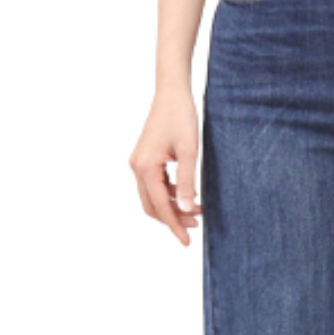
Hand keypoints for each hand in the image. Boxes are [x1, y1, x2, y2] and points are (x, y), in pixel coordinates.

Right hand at [127, 89, 202, 249]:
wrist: (170, 92)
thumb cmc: (182, 117)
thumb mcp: (190, 151)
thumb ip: (187, 182)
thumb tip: (188, 210)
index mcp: (145, 167)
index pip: (161, 206)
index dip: (175, 226)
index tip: (187, 243)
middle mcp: (136, 167)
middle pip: (152, 207)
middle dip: (173, 220)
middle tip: (197, 226)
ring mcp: (137, 164)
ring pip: (152, 199)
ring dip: (172, 209)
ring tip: (197, 213)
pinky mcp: (143, 160)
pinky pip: (154, 187)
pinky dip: (169, 197)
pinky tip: (188, 197)